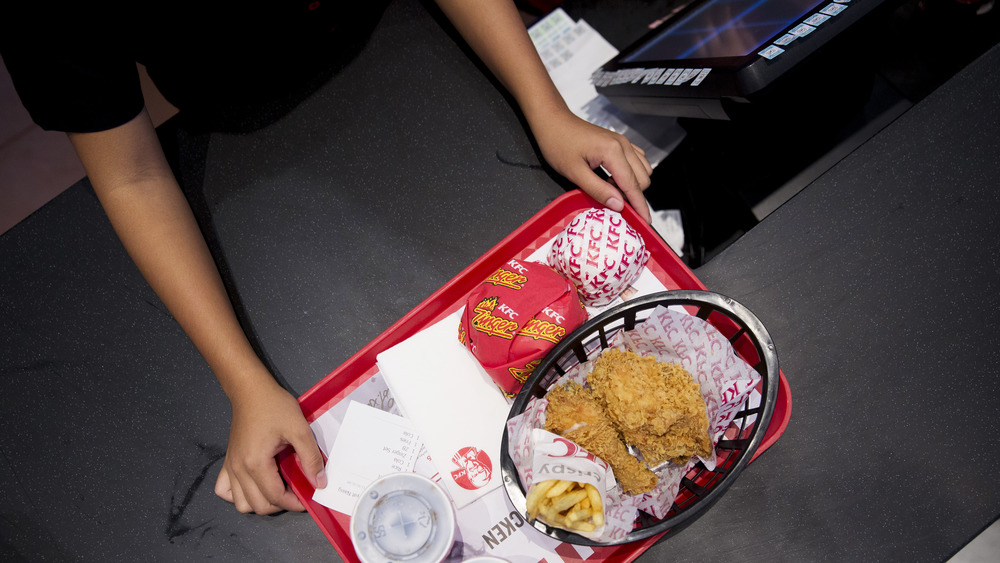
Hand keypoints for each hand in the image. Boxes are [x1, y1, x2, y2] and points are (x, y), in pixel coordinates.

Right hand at [214, 378, 326, 513]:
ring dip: (260, 502)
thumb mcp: (299, 429)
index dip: (295, 503)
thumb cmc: (274, 406)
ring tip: (277, 489)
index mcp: (256, 463)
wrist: (250, 391)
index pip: (275, 497)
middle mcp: (239, 470)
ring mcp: (230, 467)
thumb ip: (310, 457)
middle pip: (258, 506)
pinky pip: (225, 490)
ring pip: (241, 503)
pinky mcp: (228, 462)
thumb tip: (319, 482)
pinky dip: (239, 494)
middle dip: (280, 505)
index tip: (308, 497)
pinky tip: (254, 484)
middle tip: (296, 492)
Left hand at [531, 110, 652, 221]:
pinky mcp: (619, 142)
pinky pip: (636, 161)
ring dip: (632, 185)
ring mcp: (623, 142)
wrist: (552, 121)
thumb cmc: (558, 143)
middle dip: (633, 196)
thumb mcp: (574, 172)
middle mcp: (622, 145)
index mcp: (613, 152)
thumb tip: (618, 205)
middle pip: (643, 179)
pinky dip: (631, 174)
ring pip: (643, 170)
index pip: (633, 185)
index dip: (639, 206)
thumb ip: (597, 190)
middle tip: (613, 204)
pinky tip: (613, 179)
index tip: (644, 222)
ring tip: (610, 190)